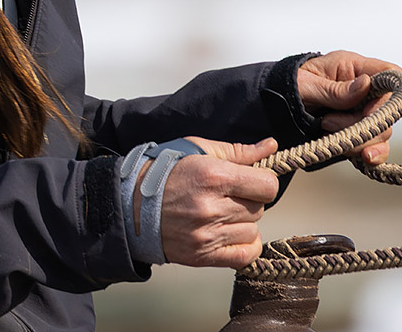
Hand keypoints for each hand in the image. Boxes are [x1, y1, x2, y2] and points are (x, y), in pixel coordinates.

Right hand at [143, 136, 281, 268]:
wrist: (131, 205)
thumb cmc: (165, 172)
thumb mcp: (199, 151)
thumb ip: (239, 151)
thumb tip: (271, 146)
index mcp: (212, 176)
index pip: (267, 186)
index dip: (264, 181)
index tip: (253, 180)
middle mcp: (211, 207)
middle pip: (260, 207)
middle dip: (250, 199)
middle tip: (230, 195)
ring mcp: (206, 234)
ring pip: (253, 230)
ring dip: (244, 222)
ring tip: (223, 213)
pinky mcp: (202, 256)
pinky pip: (244, 256)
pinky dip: (246, 245)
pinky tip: (233, 233)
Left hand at [297, 50, 401, 165]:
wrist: (275, 103)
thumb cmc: (289, 84)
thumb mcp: (306, 84)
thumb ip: (335, 89)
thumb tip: (366, 84)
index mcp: (354, 68)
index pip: (391, 73)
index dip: (391, 92)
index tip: (371, 109)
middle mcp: (365, 91)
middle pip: (388, 109)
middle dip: (365, 124)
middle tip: (329, 123)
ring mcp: (362, 113)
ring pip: (382, 131)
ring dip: (361, 140)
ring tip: (330, 133)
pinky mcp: (357, 133)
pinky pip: (374, 146)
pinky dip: (371, 154)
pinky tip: (363, 158)